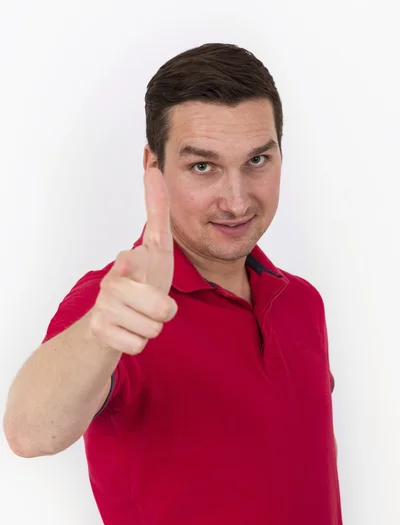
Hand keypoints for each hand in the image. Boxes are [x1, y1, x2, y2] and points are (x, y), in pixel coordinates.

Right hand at [90, 168, 176, 354]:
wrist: (110, 316)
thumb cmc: (139, 279)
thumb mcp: (156, 246)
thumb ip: (158, 212)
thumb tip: (155, 169)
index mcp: (129, 260)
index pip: (138, 262)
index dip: (135, 269)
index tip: (128, 260)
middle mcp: (113, 280)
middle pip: (164, 310)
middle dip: (165, 312)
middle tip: (151, 304)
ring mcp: (104, 306)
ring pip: (154, 330)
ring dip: (152, 327)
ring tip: (138, 315)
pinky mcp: (99, 330)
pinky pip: (139, 345)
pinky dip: (138, 342)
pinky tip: (126, 329)